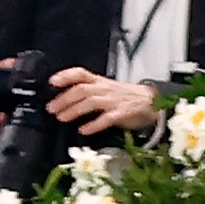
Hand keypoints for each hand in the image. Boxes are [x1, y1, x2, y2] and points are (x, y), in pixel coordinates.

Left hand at [43, 67, 160, 138]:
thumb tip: (65, 100)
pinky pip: (107, 118)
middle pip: (82, 90)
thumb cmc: (126, 97)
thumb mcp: (106, 89)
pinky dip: (94, 124)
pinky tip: (84, 130)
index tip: (52, 82)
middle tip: (52, 109)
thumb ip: (88, 92)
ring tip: (62, 118)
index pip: (80, 73)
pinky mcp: (123, 113)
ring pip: (91, 102)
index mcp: (100, 82)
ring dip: (74, 110)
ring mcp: (114, 100)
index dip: (65, 76)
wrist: (152, 101)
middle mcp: (105, 89)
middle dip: (64, 99)